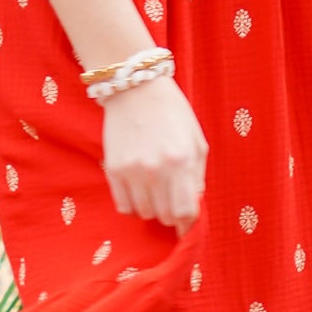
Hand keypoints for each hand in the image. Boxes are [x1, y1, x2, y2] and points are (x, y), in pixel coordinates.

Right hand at [101, 75, 208, 229]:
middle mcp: (156, 170)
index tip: (188, 223)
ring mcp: (132, 171)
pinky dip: (133, 204)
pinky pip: (123, 206)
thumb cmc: (172, 113)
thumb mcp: (196, 142)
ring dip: (152, 207)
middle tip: (172, 200)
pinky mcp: (113, 170)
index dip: (189, 223)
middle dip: (172, 214)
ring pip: (144, 214)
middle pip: (165, 216)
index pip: (186, 212)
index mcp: (182, 162)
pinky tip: (139, 188)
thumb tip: (193, 205)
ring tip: (155, 188)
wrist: (135, 88)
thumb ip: (198, 177)